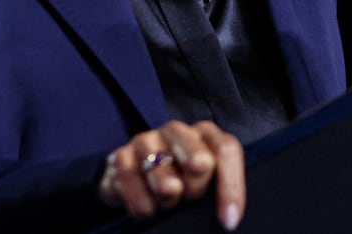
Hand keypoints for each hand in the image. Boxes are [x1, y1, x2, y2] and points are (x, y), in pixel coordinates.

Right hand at [96, 119, 244, 230]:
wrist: (134, 177)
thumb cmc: (179, 178)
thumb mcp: (206, 180)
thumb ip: (220, 184)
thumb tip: (230, 217)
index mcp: (204, 132)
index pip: (226, 151)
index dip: (231, 187)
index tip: (228, 221)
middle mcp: (175, 130)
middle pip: (199, 162)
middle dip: (196, 191)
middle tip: (188, 198)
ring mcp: (146, 140)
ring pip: (167, 183)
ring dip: (168, 203)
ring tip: (166, 202)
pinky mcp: (120, 157)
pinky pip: (138, 196)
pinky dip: (145, 209)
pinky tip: (148, 206)